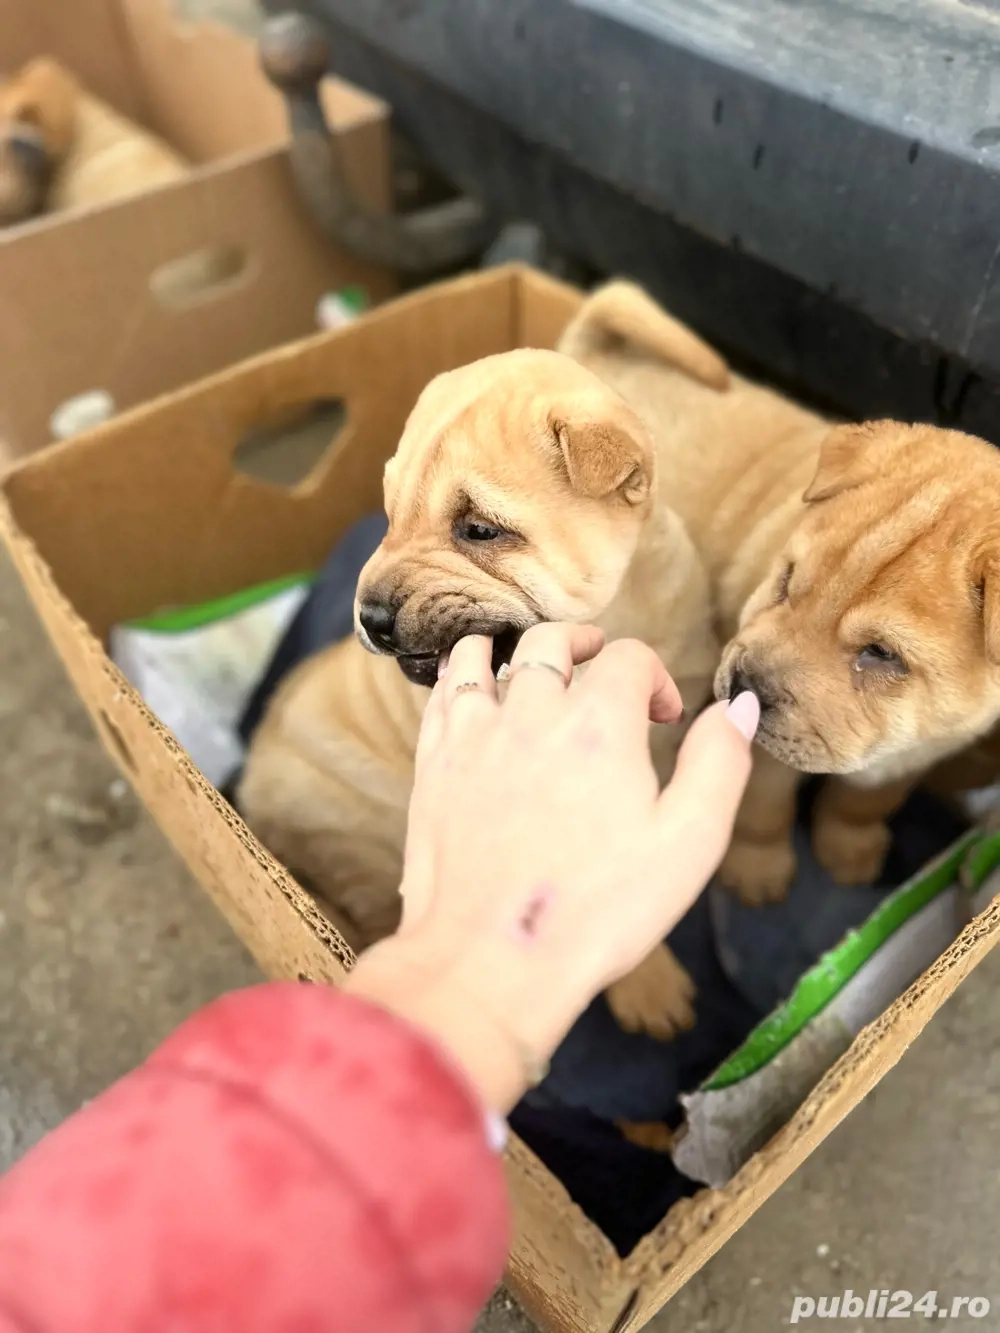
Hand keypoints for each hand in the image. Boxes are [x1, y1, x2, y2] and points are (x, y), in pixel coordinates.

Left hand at [347, 623, 758, 1111]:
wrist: (491, 960)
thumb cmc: (598, 911)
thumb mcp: (689, 844)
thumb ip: (719, 764)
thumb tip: (738, 707)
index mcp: (601, 725)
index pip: (629, 657)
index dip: (654, 676)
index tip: (662, 716)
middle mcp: (532, 713)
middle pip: (554, 642)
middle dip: (586, 646)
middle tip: (601, 667)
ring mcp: (474, 735)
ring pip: (488, 656)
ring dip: (518, 649)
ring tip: (535, 665)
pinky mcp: (433, 765)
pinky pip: (442, 693)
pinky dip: (462, 673)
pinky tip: (473, 685)